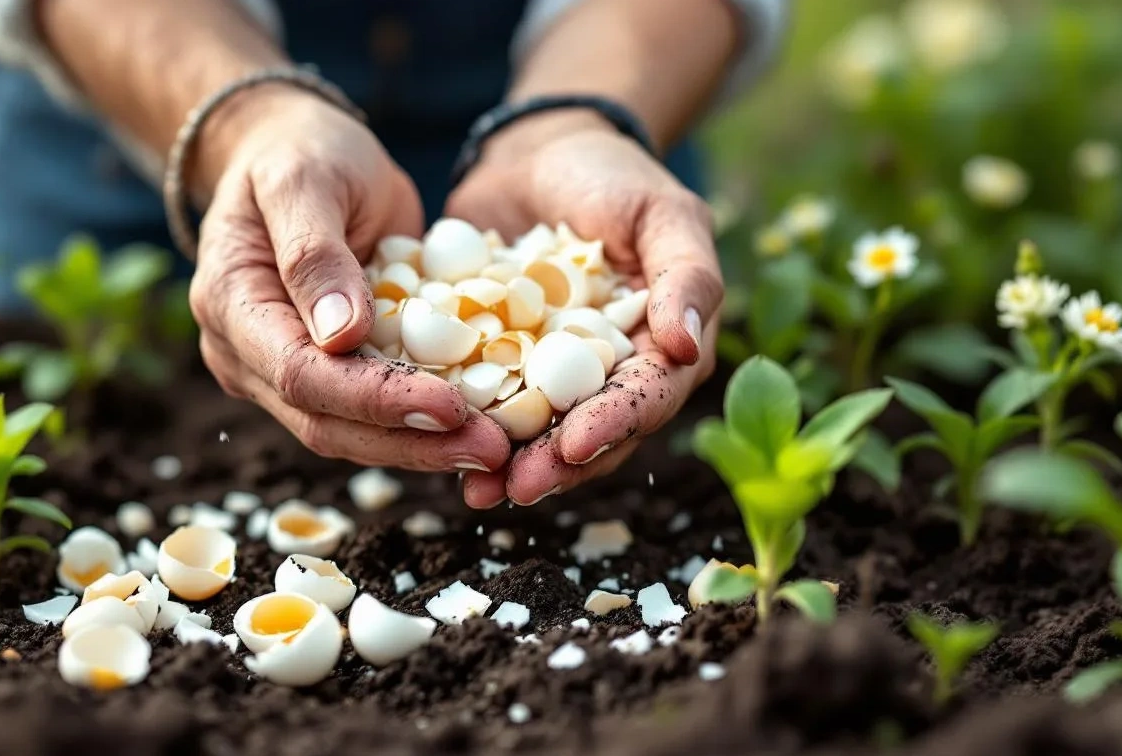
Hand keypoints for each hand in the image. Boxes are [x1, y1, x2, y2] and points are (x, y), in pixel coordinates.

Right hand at [189, 87, 509, 472]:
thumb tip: (341, 336)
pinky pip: (374, 415)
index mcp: (231, 305)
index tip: (449, 406)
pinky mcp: (328, 374)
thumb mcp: (304, 178)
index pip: (299, 375)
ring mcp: (282, 372)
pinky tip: (480, 429)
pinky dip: (425, 426)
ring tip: (494, 447)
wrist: (293, 150)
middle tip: (491, 448)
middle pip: (326, 422)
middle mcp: (247, 354)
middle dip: (409, 441)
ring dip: (423, 446)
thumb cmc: (299, 151)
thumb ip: (314, 253)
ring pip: (351, 435)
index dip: (374, 399)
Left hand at [445, 112, 721, 506]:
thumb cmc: (615, 176)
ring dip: (508, 462)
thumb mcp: (663, 213)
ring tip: (477, 489)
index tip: (574, 445)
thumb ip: (687, 276)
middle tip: (517, 486)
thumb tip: (689, 346)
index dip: (612, 425)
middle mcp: (607, 373)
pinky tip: (432, 443)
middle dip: (555, 464)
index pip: (644, 397)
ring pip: (534, 429)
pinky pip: (482, 397)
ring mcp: (550, 371)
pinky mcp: (498, 358)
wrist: (538, 151)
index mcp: (660, 350)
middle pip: (588, 431)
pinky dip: (462, 421)